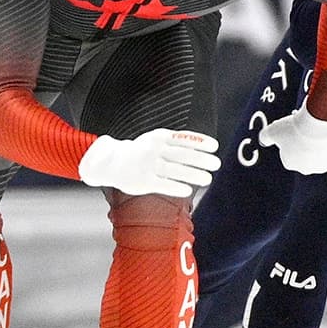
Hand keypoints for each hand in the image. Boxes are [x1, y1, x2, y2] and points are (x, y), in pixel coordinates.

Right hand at [77, 129, 220, 196]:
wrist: (110, 161)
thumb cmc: (140, 151)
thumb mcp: (156, 139)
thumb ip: (176, 141)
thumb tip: (203, 147)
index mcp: (159, 137)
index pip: (183, 138)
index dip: (200, 142)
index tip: (214, 146)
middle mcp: (154, 150)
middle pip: (182, 154)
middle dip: (201, 159)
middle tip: (216, 164)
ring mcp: (148, 165)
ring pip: (174, 170)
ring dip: (193, 174)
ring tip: (207, 178)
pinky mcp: (143, 181)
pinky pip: (162, 184)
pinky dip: (176, 187)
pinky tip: (187, 190)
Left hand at [257, 107, 326, 173]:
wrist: (318, 125)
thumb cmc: (294, 127)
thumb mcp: (273, 130)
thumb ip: (265, 136)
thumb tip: (263, 140)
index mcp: (289, 163)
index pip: (288, 152)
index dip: (290, 138)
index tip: (294, 128)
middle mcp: (305, 169)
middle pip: (304, 154)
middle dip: (304, 143)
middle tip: (306, 126)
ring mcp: (322, 167)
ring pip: (320, 155)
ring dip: (319, 145)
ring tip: (318, 129)